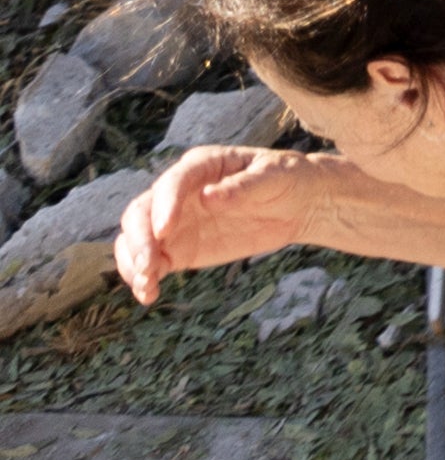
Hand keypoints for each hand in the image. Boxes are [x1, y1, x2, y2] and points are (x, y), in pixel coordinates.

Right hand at [117, 145, 322, 304]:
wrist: (298, 204)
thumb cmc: (287, 179)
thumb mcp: (273, 176)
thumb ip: (242, 186)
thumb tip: (207, 197)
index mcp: (202, 165)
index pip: (172, 182)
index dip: (164, 205)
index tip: (165, 231)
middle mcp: (179, 193)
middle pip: (140, 212)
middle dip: (139, 239)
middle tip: (148, 265)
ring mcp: (175, 222)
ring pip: (135, 239)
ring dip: (132, 262)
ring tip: (147, 283)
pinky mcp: (179, 249)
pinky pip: (151, 263)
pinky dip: (142, 278)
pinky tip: (149, 294)